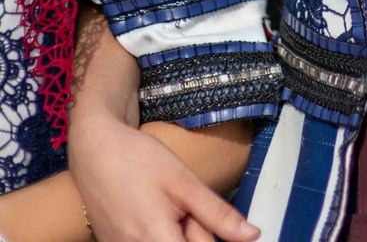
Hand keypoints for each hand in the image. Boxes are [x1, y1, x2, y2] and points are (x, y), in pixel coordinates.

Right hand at [69, 116, 258, 241]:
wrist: (95, 151)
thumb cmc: (140, 160)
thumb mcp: (184, 181)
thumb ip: (217, 214)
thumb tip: (253, 236)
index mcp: (158, 241)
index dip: (211, 238)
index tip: (205, 218)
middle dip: (196, 234)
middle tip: (187, 208)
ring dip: (180, 233)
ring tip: (172, 209)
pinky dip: (162, 233)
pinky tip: (157, 213)